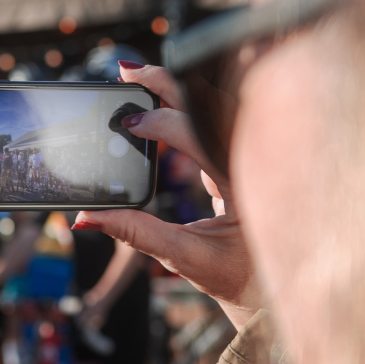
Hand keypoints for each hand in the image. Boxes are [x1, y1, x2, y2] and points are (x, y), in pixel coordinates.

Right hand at [78, 64, 260, 328]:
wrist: (278, 292)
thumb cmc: (240, 279)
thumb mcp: (184, 258)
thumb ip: (135, 233)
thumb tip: (87, 217)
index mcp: (247, 184)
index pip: (203, 134)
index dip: (161, 123)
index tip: (126, 124)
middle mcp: (257, 161)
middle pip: (214, 102)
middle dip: (167, 82)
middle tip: (126, 72)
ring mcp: (255, 155)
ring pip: (220, 102)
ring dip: (179, 86)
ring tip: (139, 78)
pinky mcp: (244, 157)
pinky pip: (219, 117)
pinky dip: (189, 102)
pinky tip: (161, 97)